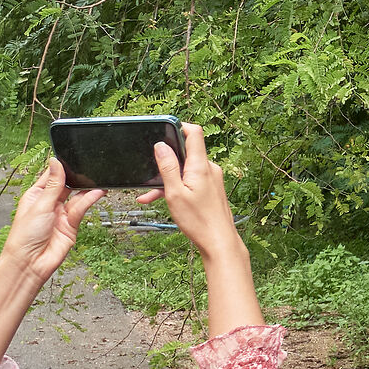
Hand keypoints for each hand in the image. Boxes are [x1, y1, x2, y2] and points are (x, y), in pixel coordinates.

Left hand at [0, 155, 103, 286]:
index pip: (51, 176)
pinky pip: (82, 208)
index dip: (60, 167)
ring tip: (98, 179)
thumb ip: (53, 184)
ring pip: (77, 196)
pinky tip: (97, 192)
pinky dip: (90, 199)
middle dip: (77, 176)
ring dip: (86, 188)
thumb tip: (55, 162)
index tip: (72, 156)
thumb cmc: (24, 237)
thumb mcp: (39, 205)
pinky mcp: (71, 224)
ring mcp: (61, 214)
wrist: (30, 263)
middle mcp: (49, 203)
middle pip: (66, 184)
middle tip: (89, 166)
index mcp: (35, 195)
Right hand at [137, 123, 241, 260]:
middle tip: (150, 169)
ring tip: (149, 195)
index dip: (179, 126)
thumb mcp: (175, 193)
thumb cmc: (198, 221)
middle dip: (166, 161)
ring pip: (186, 171)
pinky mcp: (211, 189)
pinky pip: (191, 182)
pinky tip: (161, 200)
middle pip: (186, 153)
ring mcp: (212, 179)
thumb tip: (161, 145)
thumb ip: (167, 167)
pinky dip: (177, 188)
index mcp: (200, 166)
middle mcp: (209, 169)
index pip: (194, 133)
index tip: (164, 128)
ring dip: (168, 179)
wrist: (219, 242)